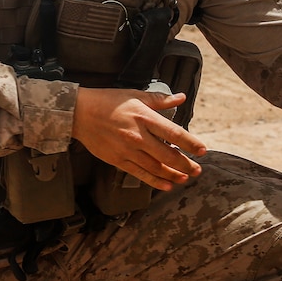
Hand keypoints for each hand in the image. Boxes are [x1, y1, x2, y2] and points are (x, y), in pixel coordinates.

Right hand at [72, 87, 206, 190]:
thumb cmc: (107, 101)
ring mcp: (127, 150)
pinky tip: (167, 185)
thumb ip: (159, 100)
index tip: (202, 150)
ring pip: (156, 168)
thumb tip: (180, 97)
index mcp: (144, 117)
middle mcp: (138, 136)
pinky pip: (140, 174)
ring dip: (174, 175)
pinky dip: (155, 182)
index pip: (174, 133)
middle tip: (197, 170)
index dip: (191, 143)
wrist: (79, 113)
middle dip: (186, 165)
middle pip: (168, 155)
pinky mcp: (118, 160)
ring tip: (185, 178)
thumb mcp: (135, 95)